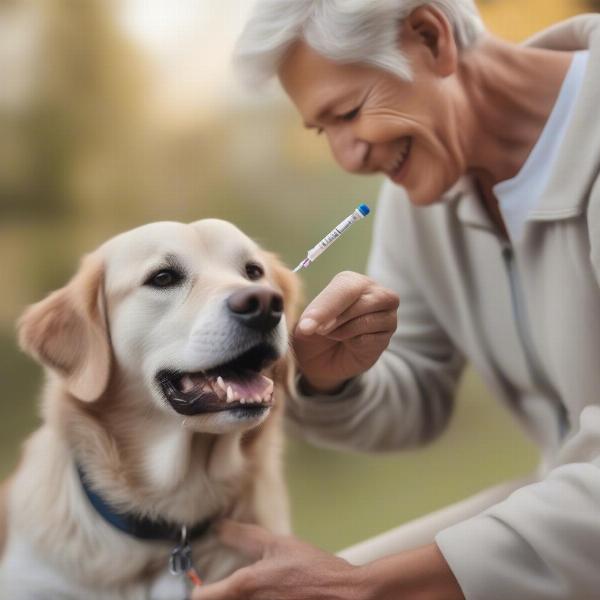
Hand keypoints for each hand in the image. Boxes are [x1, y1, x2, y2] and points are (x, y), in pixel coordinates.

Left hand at [191, 520, 365, 599]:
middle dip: (220, 594)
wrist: (345, 595)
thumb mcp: (277, 544)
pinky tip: (271, 592)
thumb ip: (244, 537)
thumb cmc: (313, 569)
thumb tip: (218, 528)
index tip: (200, 580)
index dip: (198, 588)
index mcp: (245, 587)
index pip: (202, 598)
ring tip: (257, 585)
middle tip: (224, 583)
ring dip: (239, 597)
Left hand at [293, 271, 398, 392]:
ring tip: (333, 335)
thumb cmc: (314, 333)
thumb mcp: (305, 323)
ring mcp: (386, 315)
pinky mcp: (386, 337)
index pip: (345, 288)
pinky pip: (372, 339)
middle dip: (335, 320)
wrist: (323, 360)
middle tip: (319, 331)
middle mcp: (374, 292)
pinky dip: (354, 344)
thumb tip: (307, 326)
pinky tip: (349, 344)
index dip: (325, 308)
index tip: (306, 327)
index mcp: (351, 281)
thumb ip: (307, 319)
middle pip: (359, 303)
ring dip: (343, 332)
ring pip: (366, 321)